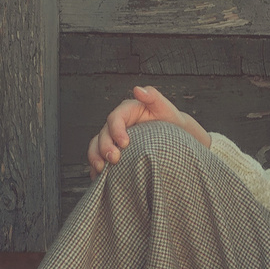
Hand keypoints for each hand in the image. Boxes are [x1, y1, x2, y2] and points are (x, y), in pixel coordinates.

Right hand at [88, 84, 210, 174]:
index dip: (116, 130)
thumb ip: (153, 96)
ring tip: (100, 171)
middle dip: (104, 147)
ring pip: (96, 146)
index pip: (115, 118)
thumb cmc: (170, 121)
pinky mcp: (113, 150)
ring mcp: (112, 138)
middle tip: (114, 160)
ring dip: (95, 157)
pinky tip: (98, 178)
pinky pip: (99, 158)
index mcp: (126, 111)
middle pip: (103, 134)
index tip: (125, 144)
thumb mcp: (165, 107)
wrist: (174, 136)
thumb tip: (138, 90)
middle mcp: (116, 124)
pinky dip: (96, 168)